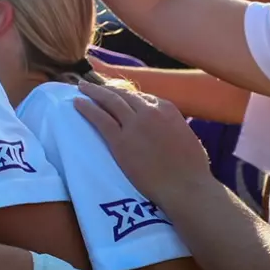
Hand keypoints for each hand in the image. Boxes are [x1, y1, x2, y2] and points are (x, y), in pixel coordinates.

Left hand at [73, 80, 212, 203]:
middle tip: (92, 83)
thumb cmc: (192, 168)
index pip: (142, 97)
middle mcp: (149, 111)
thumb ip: (171, 126)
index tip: (117, 95)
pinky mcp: (120, 140)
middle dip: (107, 88)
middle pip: (123, 94)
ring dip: (93, 91)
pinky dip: (87, 108)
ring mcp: (133, 124)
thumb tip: (165, 127)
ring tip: (82, 86)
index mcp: (167, 108)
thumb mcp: (186, 136)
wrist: (185, 186)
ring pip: (109, 101)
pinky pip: (100, 119)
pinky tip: (77, 102)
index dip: (127, 96)